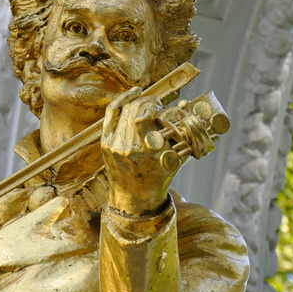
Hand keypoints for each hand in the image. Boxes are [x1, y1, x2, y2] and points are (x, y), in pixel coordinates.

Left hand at [101, 88, 176, 216]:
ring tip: (147, 103)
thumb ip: (181, 135)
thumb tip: (187, 107)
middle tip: (156, 103)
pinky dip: (121, 101)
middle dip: (147, 102)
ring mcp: (113, 145)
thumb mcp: (174, 159)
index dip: (152, 107)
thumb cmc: (158, 178)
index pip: (144, 117)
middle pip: (134, 111)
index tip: (161, 106)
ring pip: (124, 110)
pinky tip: (133, 94)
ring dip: (137, 102)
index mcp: (144, 152)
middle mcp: (126, 147)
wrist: (134, 197)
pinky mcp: (105, 143)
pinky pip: (111, 115)